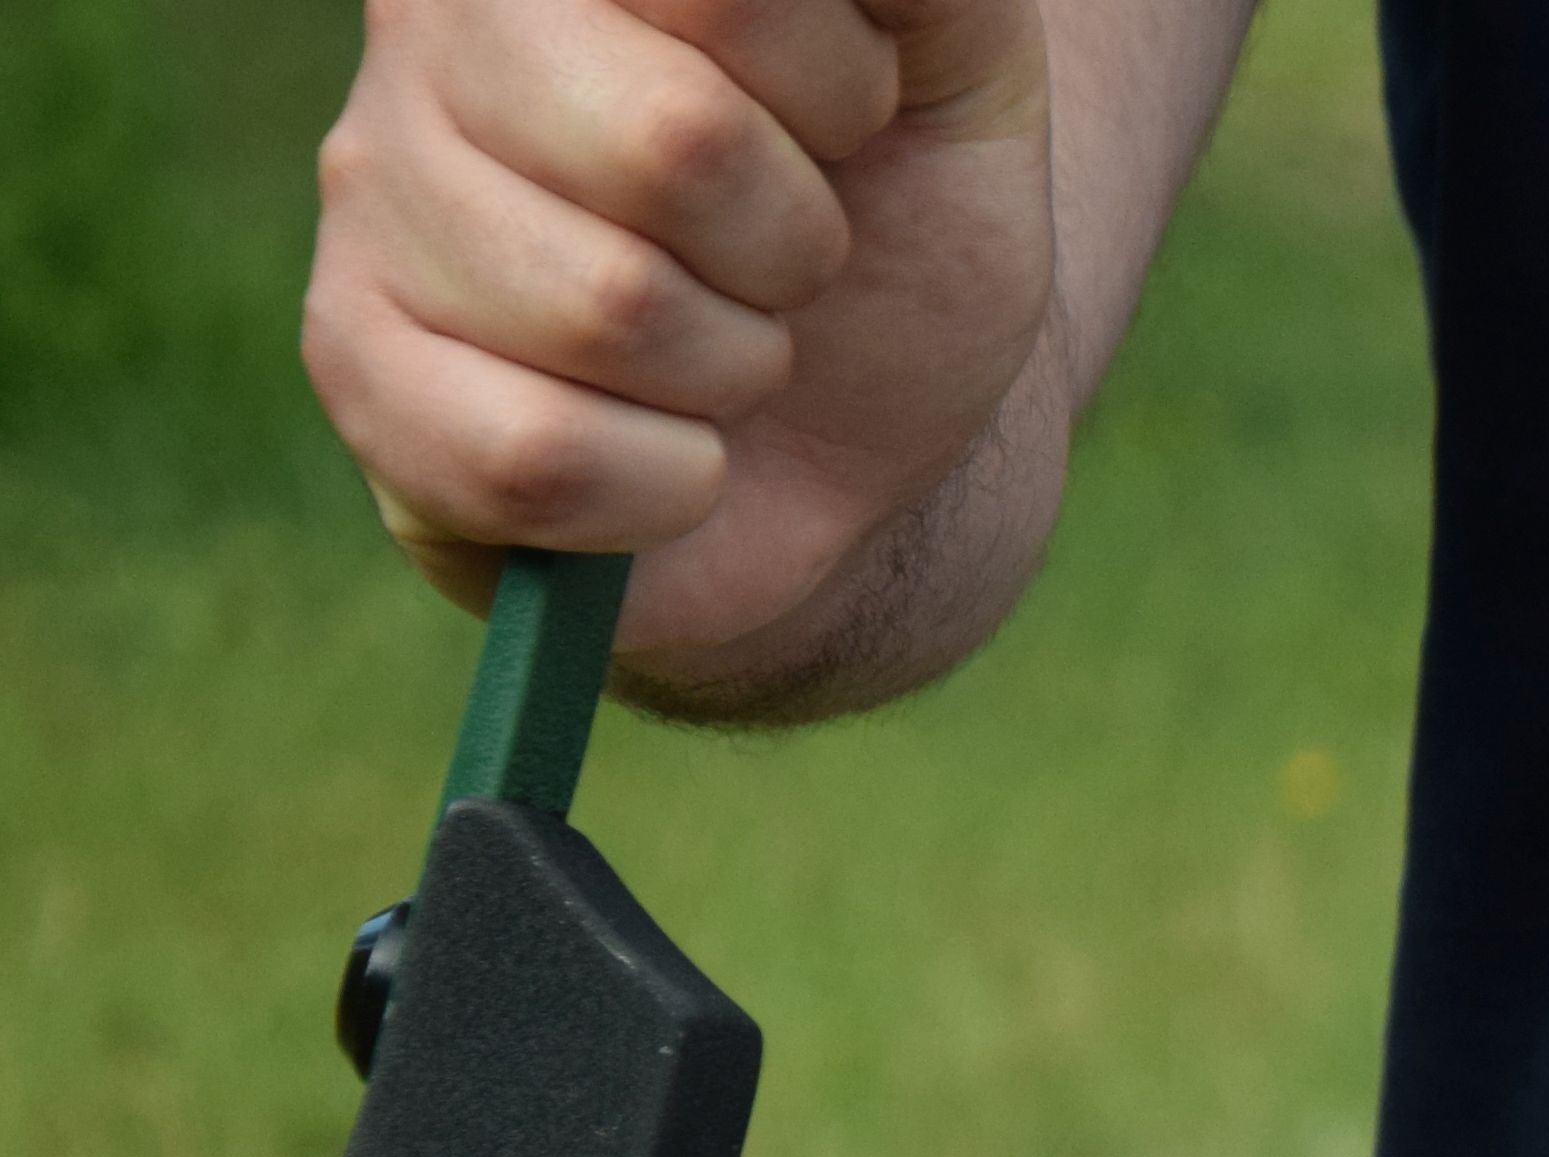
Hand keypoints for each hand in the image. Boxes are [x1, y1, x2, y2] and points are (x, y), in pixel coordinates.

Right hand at [305, 0, 1055, 668]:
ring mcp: (378, 184)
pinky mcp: (355, 357)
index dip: (833, 93)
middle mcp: (440, 25)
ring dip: (732, 368)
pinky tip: (671, 453)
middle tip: (787, 258)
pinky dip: (662, 486)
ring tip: (724, 346)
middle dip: (793, 243)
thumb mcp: (959, 67)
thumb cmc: (897, 224)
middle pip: (673, 143)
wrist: (858, 426)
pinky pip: (531, 451)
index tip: (847, 124)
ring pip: (610, 306)